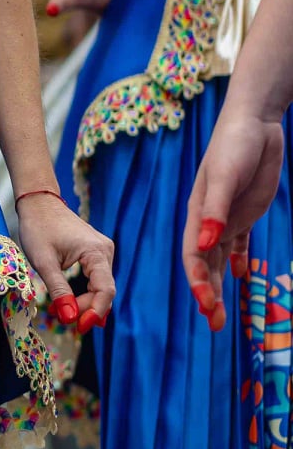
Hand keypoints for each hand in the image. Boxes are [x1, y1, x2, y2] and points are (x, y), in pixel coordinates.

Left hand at [16, 191, 115, 333]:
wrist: (38, 203)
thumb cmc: (38, 227)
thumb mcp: (44, 262)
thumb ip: (58, 290)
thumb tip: (68, 318)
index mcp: (96, 252)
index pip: (105, 290)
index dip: (94, 312)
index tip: (78, 327)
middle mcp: (105, 251)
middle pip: (103, 290)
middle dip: (85, 308)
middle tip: (63, 319)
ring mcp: (102, 252)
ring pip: (100, 286)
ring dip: (84, 302)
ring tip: (62, 311)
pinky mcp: (95, 253)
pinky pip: (95, 279)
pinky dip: (84, 292)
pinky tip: (70, 302)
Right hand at [182, 104, 284, 331]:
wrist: (254, 124)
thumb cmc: (234, 146)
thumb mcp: (225, 177)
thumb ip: (216, 211)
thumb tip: (205, 244)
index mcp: (197, 214)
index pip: (194, 256)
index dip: (198, 282)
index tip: (208, 305)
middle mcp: (208, 221)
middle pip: (203, 265)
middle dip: (207, 294)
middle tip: (216, 324)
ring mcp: (226, 218)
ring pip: (218, 260)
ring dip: (218, 286)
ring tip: (222, 315)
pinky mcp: (244, 214)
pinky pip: (238, 244)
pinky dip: (238, 261)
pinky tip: (241, 276)